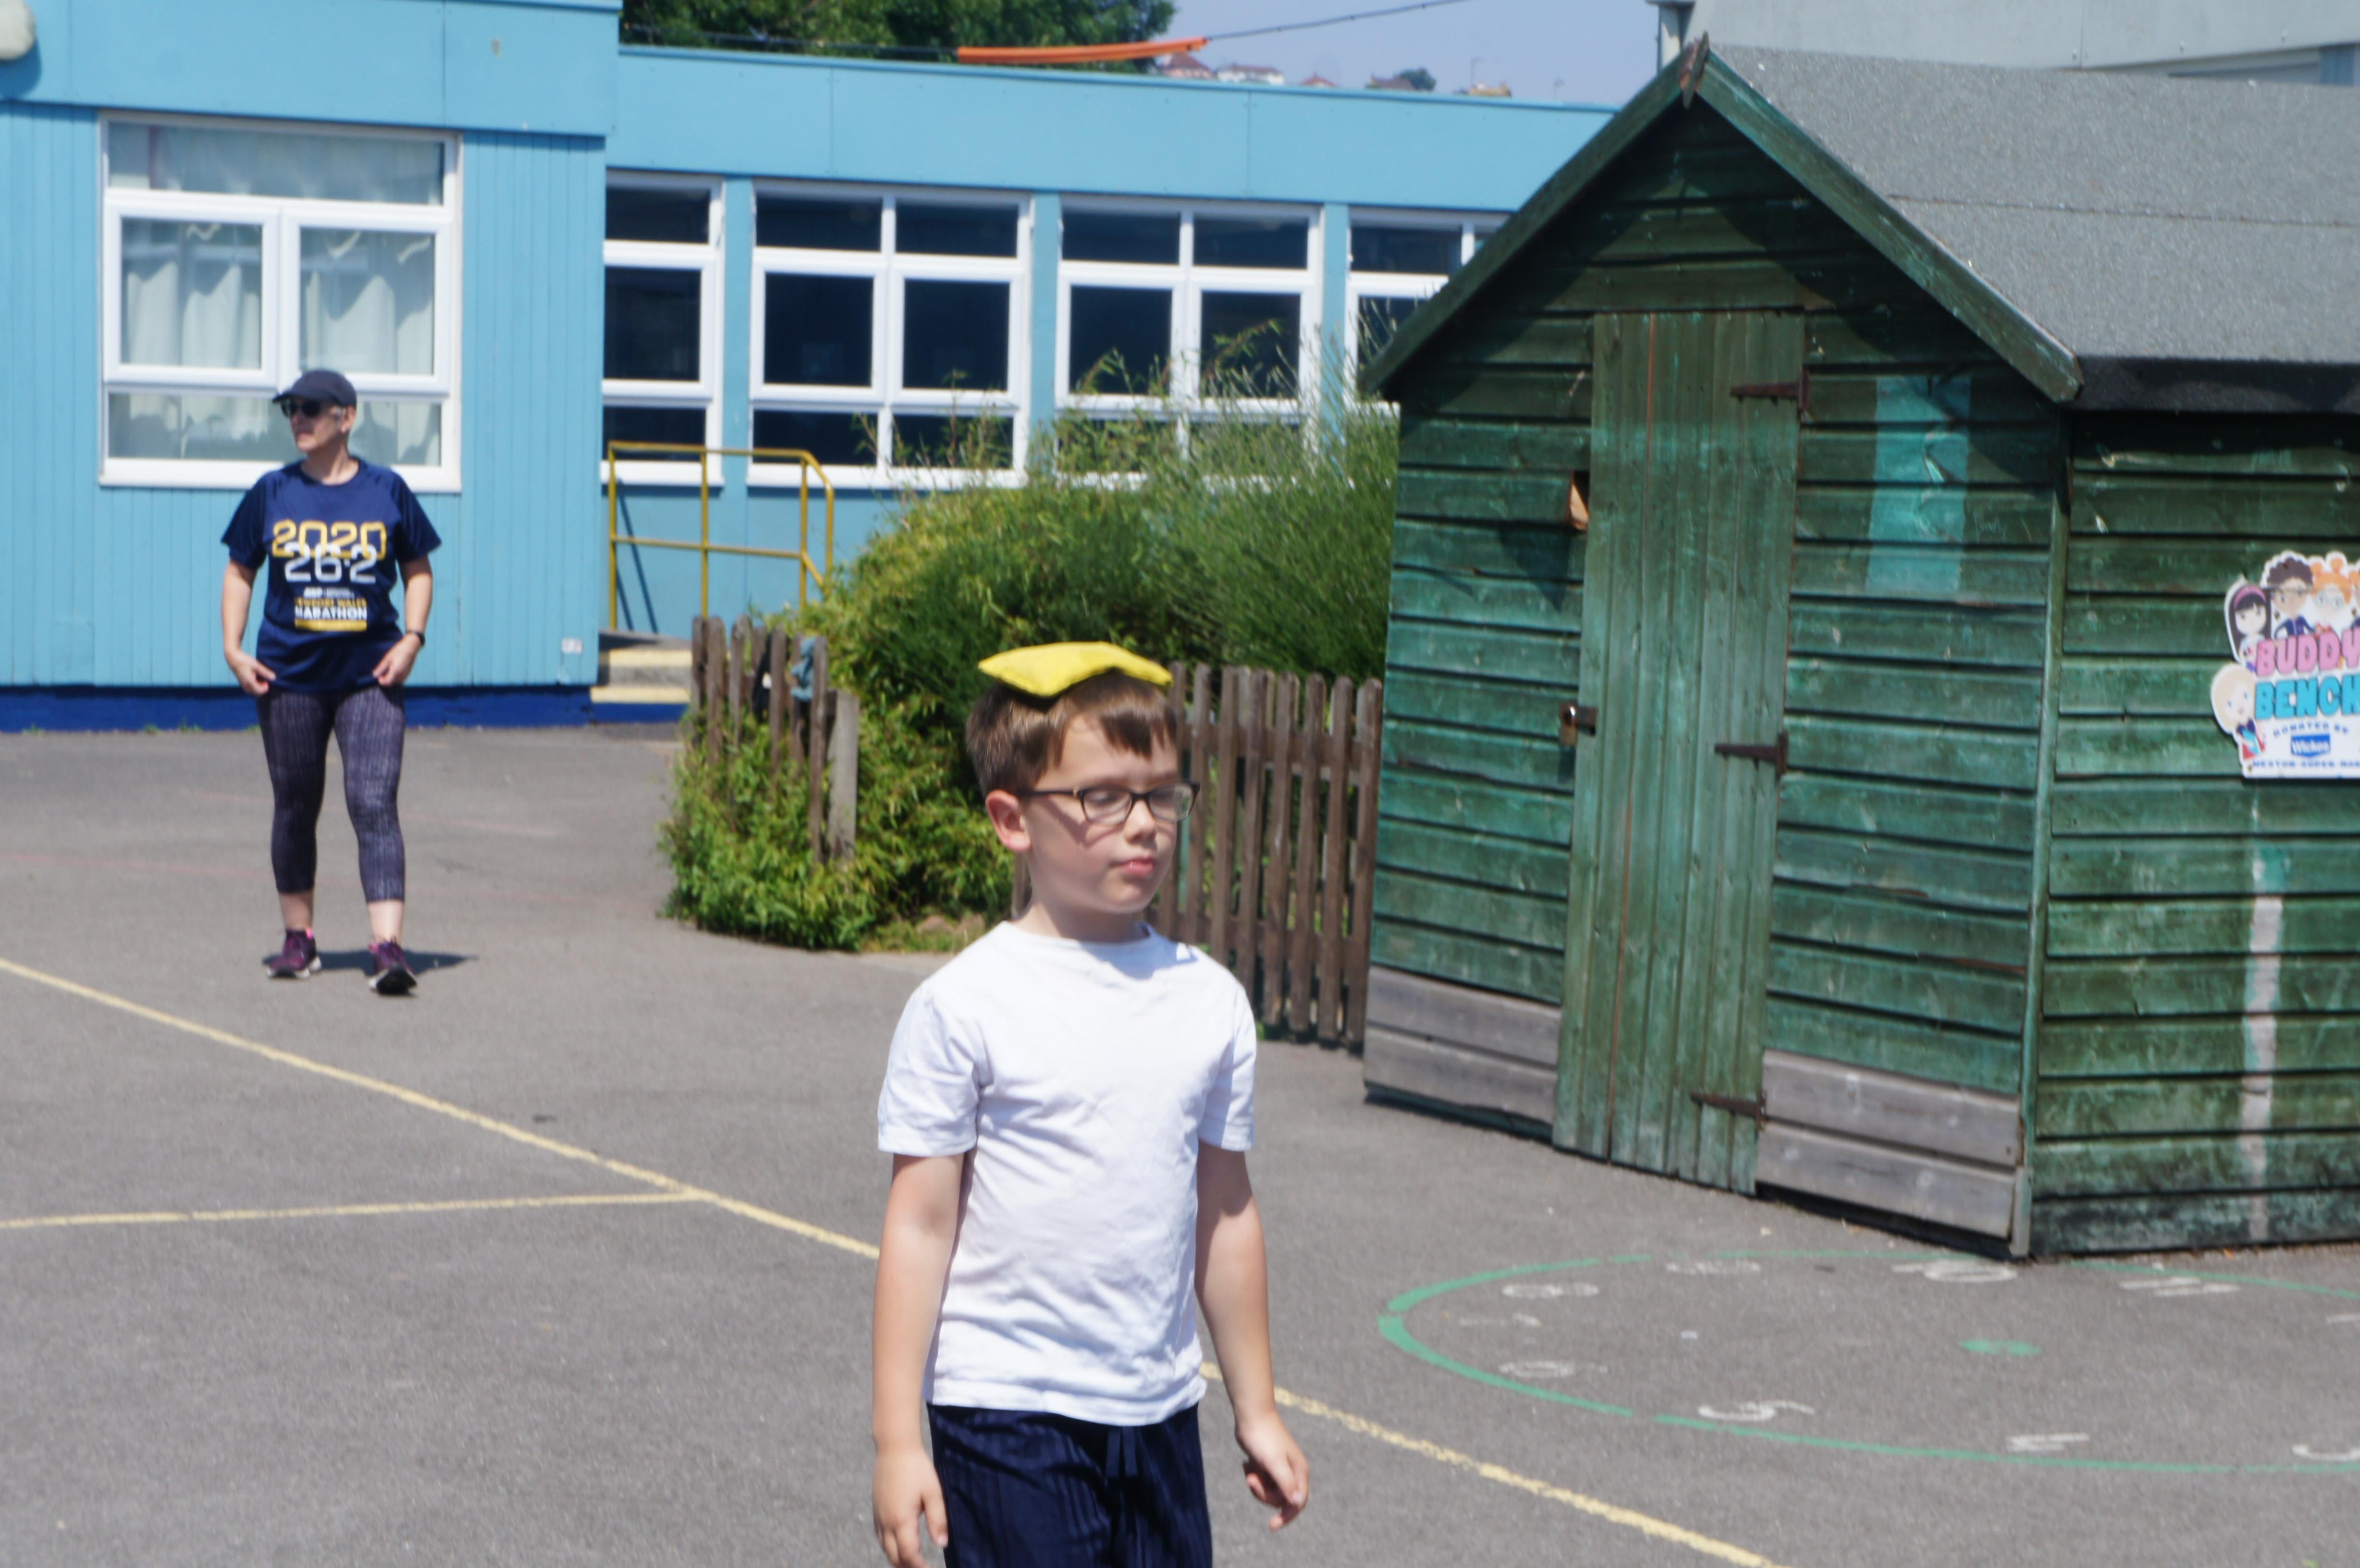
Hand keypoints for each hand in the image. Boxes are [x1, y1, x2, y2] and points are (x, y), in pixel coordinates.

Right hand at [225, 648, 275, 694]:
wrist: (232, 658)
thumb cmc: (244, 660)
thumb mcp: (256, 665)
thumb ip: (265, 672)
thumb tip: (273, 678)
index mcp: (249, 681)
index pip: (259, 691)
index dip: (265, 688)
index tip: (267, 681)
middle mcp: (245, 685)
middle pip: (256, 693)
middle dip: (262, 689)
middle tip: (264, 680)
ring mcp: (243, 684)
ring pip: (253, 692)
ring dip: (259, 688)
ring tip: (261, 679)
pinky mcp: (242, 683)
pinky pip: (249, 689)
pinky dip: (255, 686)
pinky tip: (256, 679)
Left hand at [373, 633, 421, 687]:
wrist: (410, 647)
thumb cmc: (398, 651)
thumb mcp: (387, 658)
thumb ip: (381, 668)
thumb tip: (375, 675)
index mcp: (396, 672)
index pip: (387, 682)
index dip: (381, 680)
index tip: (379, 675)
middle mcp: (402, 675)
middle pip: (391, 683)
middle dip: (385, 679)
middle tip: (383, 671)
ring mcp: (406, 675)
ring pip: (396, 682)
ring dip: (391, 679)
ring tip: (389, 670)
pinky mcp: (408, 673)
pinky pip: (400, 679)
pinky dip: (396, 677)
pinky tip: (394, 669)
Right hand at [872, 1441, 948, 1566]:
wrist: (895, 1448)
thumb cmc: (917, 1469)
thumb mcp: (933, 1493)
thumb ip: (938, 1520)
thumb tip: (942, 1544)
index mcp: (901, 1520)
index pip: (909, 1555)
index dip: (920, 1567)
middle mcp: (886, 1523)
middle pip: (894, 1557)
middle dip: (908, 1567)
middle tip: (923, 1567)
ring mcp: (878, 1517)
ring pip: (885, 1549)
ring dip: (898, 1559)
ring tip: (914, 1561)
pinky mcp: (876, 1511)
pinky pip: (880, 1538)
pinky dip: (890, 1547)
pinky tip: (900, 1545)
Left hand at [1235, 1409, 1308, 1529]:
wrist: (1251, 1416)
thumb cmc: (1264, 1438)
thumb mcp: (1274, 1463)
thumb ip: (1286, 1483)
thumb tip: (1297, 1503)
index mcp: (1299, 1472)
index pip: (1298, 1503)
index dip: (1287, 1516)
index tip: (1272, 1526)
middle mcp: (1292, 1472)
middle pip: (1280, 1499)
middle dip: (1263, 1493)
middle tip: (1251, 1480)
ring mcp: (1280, 1469)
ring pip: (1268, 1491)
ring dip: (1256, 1484)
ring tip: (1248, 1468)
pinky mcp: (1268, 1465)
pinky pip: (1261, 1481)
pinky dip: (1252, 1476)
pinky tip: (1247, 1463)